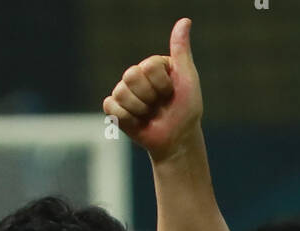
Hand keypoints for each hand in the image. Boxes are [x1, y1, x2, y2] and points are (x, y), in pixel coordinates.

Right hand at [103, 17, 202, 160]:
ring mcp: (124, 91)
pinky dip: (127, 119)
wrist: (177, 140)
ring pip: (121, 93)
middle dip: (149, 97)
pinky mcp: (116, 109)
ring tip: (150, 114)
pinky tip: (138, 122)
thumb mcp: (188, 79)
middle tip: (159, 105)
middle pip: (131, 76)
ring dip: (140, 110)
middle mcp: (136, 75)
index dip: (162, 85)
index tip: (171, 93)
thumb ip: (182, 51)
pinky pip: (112, 107)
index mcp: (152, 65)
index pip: (148, 66)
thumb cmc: (186, 111)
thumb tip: (185, 21)